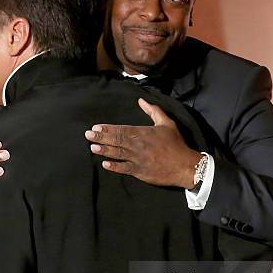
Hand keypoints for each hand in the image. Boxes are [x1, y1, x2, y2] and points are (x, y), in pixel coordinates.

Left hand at [85, 98, 200, 188]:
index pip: (121, 129)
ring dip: (104, 150)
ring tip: (92, 148)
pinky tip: (104, 164)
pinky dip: (114, 167)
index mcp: (143, 133)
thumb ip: (153, 111)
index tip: (96, 127)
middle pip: (116, 140)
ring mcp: (138, 159)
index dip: (107, 129)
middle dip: (101, 138)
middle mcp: (138, 145)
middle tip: (88, 135)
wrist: (185, 166)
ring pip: (118, 153)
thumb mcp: (167, 123)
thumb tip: (141, 100)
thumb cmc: (176, 144)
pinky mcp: (140, 172)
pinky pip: (124, 169)